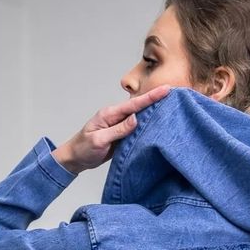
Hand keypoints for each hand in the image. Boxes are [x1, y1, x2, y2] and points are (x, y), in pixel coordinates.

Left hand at [52, 84, 171, 173]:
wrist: (75, 159)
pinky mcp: (122, 135)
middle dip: (156, 100)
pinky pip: (137, 129)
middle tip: (174, 93)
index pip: (134, 105)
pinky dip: (147, 126)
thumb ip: (118, 130)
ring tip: (171, 107)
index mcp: (110, 114)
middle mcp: (116, 117)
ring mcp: (119, 126)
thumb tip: (136, 119)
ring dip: (153, 112)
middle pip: (139, 107)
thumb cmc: (83, 149)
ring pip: (140, 117)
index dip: (151, 97)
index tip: (166, 90)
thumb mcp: (99, 140)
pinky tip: (157, 124)